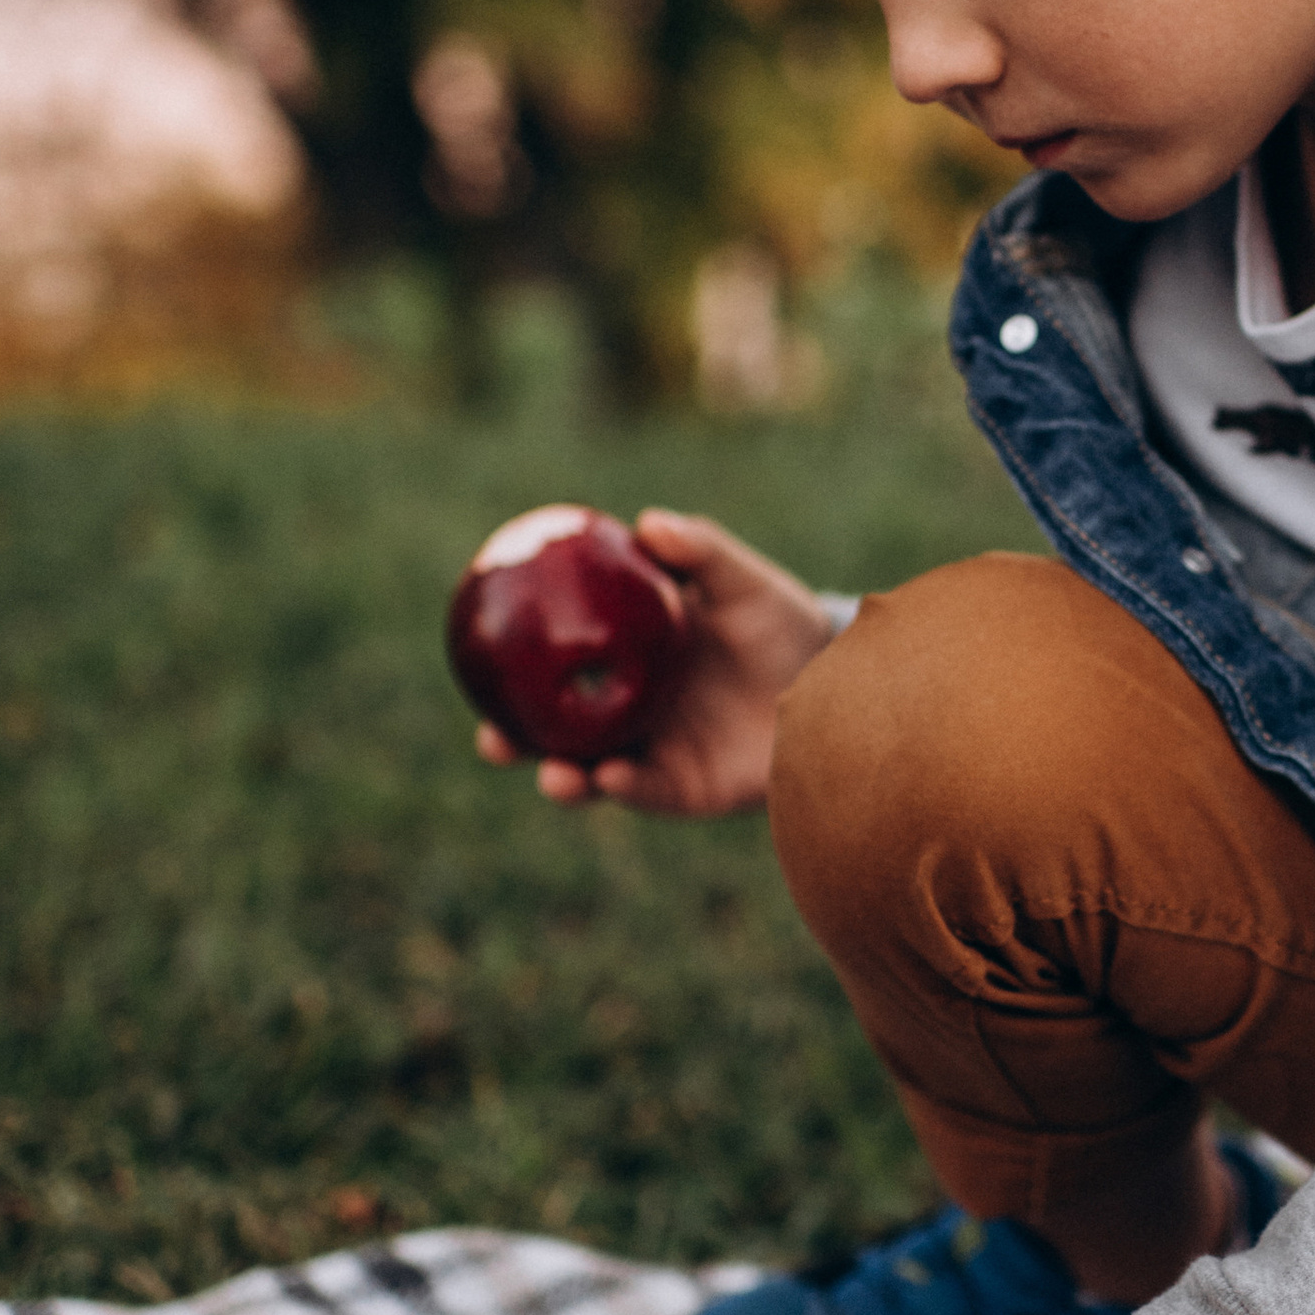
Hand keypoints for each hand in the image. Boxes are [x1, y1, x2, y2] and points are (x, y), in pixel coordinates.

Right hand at [476, 508, 832, 816]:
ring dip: (565, 779)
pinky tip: (613, 777)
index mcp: (621, 660)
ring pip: (591, 773)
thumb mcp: (742, 581)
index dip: (507, 672)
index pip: (549, 668)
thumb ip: (700, 552)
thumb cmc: (782, 623)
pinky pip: (646, 791)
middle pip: (553, 732)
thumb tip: (648, 523)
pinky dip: (626, 786)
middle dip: (516, 744)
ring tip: (555, 776)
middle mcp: (626, 710)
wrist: (841, 682)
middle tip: (492, 742)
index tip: (473, 660)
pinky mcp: (687, 789)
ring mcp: (653, 751)